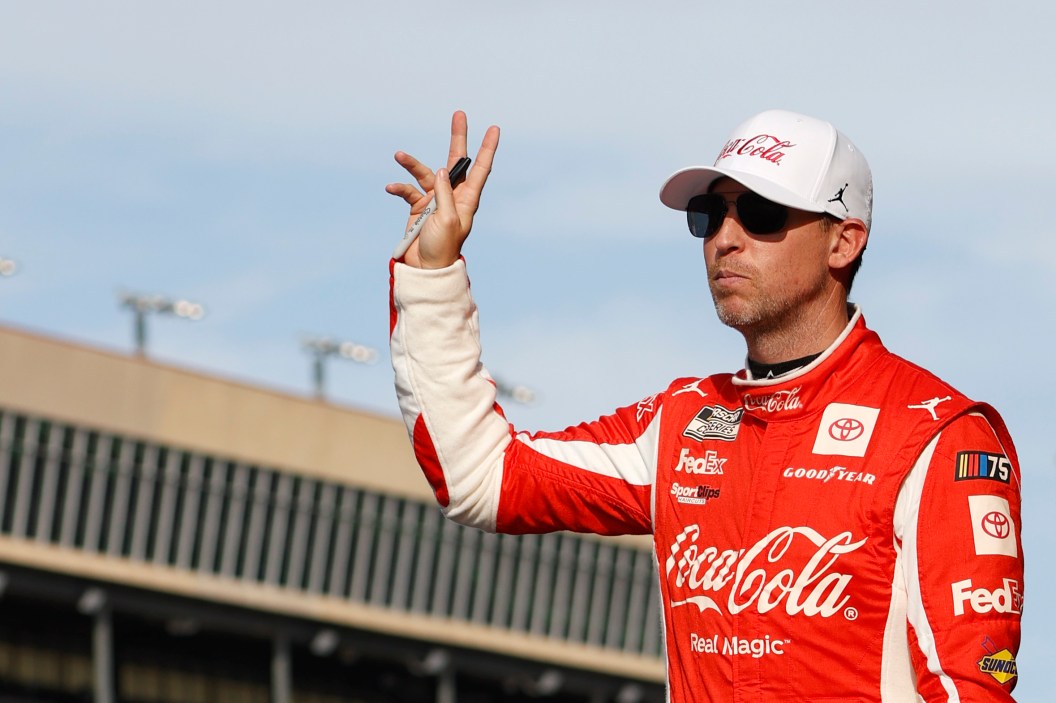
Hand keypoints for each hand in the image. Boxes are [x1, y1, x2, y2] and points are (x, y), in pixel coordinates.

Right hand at [385, 111, 499, 268]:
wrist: (425, 269)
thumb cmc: (443, 248)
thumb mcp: (447, 219)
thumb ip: (444, 193)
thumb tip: (440, 170)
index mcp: (467, 199)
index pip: (480, 168)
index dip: (487, 148)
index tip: (494, 129)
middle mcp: (452, 195)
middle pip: (455, 161)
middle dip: (457, 138)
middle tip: (460, 114)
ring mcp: (434, 200)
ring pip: (425, 173)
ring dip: (412, 164)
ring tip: (400, 155)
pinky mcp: (418, 208)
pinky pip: (408, 190)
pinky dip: (399, 187)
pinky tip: (391, 187)